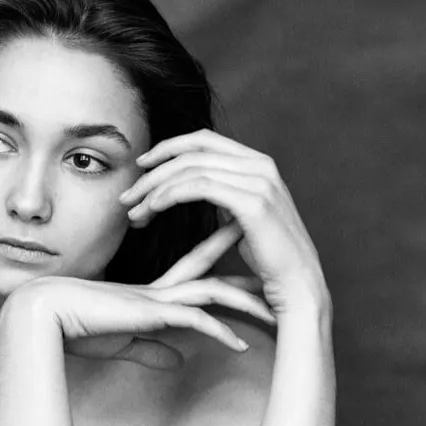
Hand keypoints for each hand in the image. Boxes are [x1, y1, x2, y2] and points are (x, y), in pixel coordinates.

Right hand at [7, 224, 274, 370]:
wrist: (41, 315)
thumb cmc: (73, 329)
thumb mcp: (123, 344)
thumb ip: (152, 349)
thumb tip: (176, 360)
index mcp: (154, 292)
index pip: (201, 270)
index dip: (231, 268)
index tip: (258, 262)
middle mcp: (161, 290)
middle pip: (218, 274)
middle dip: (252, 272)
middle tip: (285, 271)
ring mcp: (156, 299)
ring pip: (214, 294)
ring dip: (247, 304)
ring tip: (277, 314)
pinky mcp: (148, 313)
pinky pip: (194, 322)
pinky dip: (220, 333)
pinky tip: (241, 345)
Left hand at [118, 129, 328, 315]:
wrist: (298, 285)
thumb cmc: (269, 260)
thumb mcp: (243, 217)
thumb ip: (224, 194)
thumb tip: (194, 188)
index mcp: (258, 163)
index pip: (204, 140)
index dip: (168, 148)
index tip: (141, 166)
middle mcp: (261, 165)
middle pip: (193, 151)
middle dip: (153, 171)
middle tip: (127, 196)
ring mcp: (259, 181)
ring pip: (191, 169)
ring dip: (155, 189)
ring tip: (134, 212)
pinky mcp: (253, 202)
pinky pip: (199, 187)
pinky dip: (170, 195)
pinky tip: (153, 210)